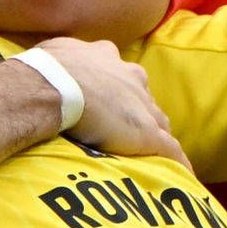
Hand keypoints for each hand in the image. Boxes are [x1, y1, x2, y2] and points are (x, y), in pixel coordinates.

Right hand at [40, 35, 179, 162]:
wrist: (52, 85)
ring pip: (159, 122)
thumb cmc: (46, 70)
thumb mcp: (53, 53)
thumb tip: (46, 64)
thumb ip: (59, 57)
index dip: (116, 90)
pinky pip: (169, 150)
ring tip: (153, 152)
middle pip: (143, 98)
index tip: (108, 103)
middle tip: (125, 128)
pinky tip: (181, 174)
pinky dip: (176, 161)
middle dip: (138, 110)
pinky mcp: (147, 133)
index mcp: (107, 57)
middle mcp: (130, 77)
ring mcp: (141, 106)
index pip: (119, 75)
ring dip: (156, 134)